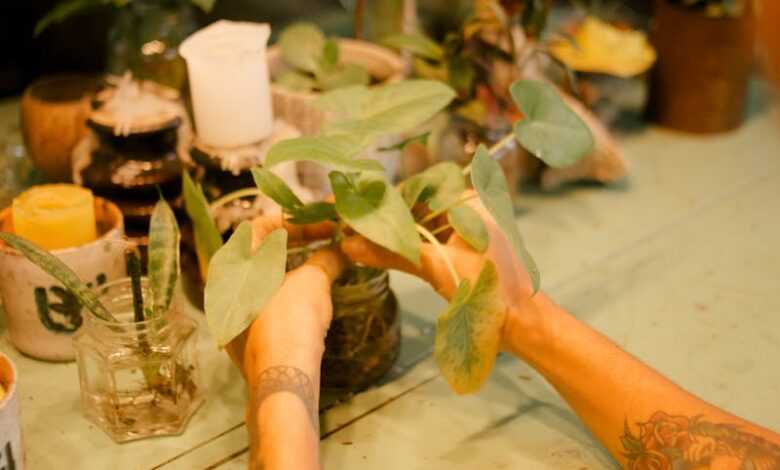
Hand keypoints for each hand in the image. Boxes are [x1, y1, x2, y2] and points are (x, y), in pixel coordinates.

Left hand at [226, 214, 343, 382]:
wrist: (283, 378)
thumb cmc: (293, 319)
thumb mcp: (314, 281)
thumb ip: (327, 258)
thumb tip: (342, 250)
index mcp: (233, 265)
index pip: (260, 226)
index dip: (295, 222)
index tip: (324, 226)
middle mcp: (224, 287)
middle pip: (260, 254)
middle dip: (296, 246)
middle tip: (326, 243)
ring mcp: (231, 315)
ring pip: (262, 281)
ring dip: (292, 270)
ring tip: (323, 268)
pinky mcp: (243, 339)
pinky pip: (263, 305)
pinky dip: (286, 295)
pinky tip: (310, 301)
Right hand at [340, 190, 538, 354]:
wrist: (521, 325)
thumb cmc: (487, 289)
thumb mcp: (434, 267)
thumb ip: (391, 253)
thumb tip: (349, 244)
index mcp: (469, 201)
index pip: (417, 190)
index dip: (384, 201)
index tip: (353, 210)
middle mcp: (468, 209)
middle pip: (416, 209)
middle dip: (385, 220)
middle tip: (350, 226)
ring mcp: (466, 231)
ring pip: (420, 227)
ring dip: (392, 236)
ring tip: (356, 240)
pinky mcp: (462, 252)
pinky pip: (428, 243)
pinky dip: (406, 250)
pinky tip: (378, 253)